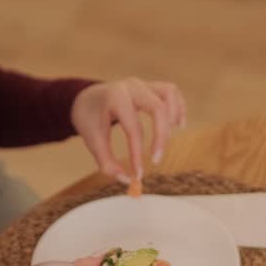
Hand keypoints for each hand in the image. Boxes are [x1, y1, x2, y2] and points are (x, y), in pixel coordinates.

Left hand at [71, 78, 186, 182]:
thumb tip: (126, 180)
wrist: (87, 97)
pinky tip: (177, 125)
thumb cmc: (89, 118)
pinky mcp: (151, 87)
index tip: (138, 174)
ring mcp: (144, 84)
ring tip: (169, 137)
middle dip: (161, 136)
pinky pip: (172, 92)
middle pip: (157, 108)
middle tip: (157, 160)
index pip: (133, 127)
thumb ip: (107, 162)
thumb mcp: (92, 140)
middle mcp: (131, 87)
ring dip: (174, 116)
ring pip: (169, 94)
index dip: (137, 153)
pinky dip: (178, 108)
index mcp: (114, 97)